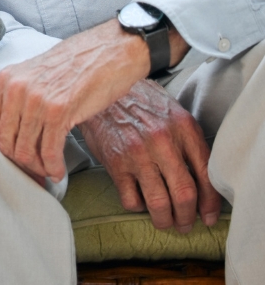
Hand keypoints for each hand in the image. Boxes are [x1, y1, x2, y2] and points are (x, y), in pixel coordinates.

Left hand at [0, 20, 150, 181]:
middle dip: (21, 163)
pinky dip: (53, 167)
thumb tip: (15, 134)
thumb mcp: (36, 75)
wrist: (108, 50)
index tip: (19, 159)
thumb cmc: (76, 65)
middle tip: (35, 172)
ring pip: (25, 150)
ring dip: (38, 168)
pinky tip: (58, 171)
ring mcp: (36, 99)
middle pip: (5, 141)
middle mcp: (16, 88)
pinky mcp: (59, 111)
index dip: (5, 148)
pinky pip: (49, 151)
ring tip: (49, 171)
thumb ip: (21, 97)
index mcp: (7, 78)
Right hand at [80, 80, 221, 232]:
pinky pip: (131, 200)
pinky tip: (138, 198)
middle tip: (184, 224)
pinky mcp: (115, 161)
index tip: (207, 216)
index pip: (207, 176)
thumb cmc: (140, 101)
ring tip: (163, 220)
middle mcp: (162, 140)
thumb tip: (204, 182)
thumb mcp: (172, 112)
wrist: (100, 86)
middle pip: (185, 194)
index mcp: (183, 127)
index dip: (210, 203)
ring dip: (164, 219)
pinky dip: (137, 206)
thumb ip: (189, 142)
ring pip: (159, 204)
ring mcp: (137, 152)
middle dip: (187, 218)